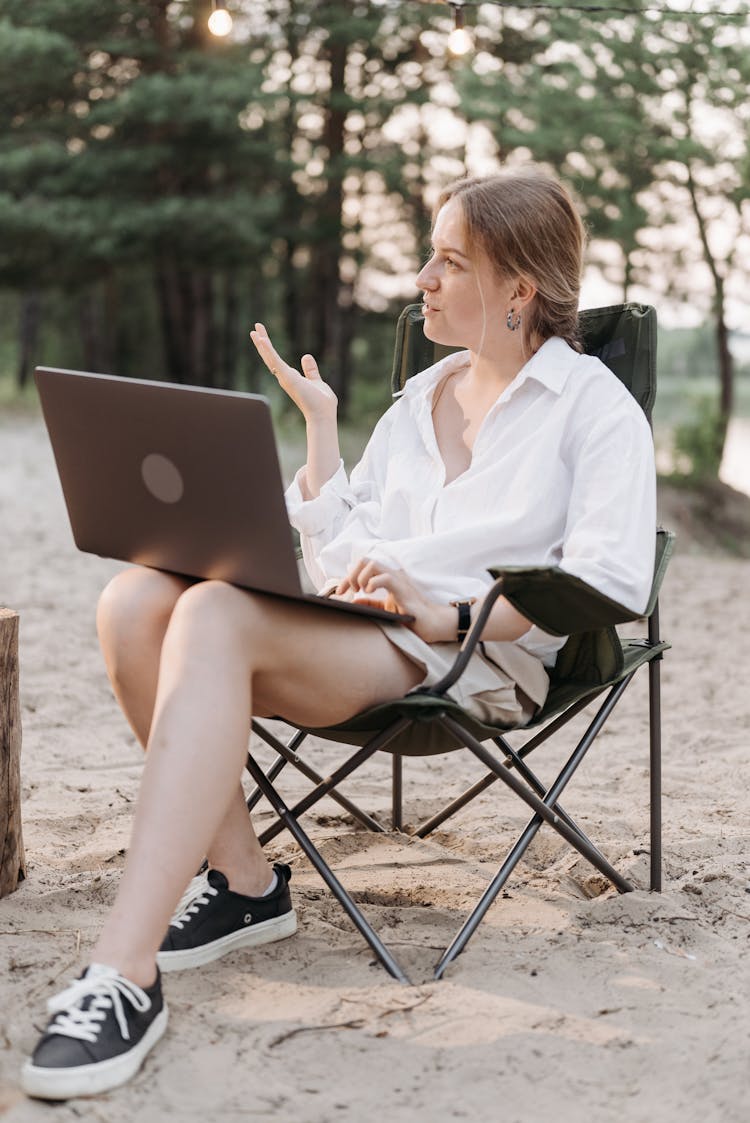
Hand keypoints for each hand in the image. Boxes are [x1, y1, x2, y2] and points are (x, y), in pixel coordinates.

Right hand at [250, 322, 336, 422]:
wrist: (322, 415)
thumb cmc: (321, 403)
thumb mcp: (316, 381)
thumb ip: (310, 370)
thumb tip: (306, 356)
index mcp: (290, 378)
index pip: (276, 360)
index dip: (269, 349)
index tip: (263, 337)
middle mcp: (284, 378)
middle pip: (269, 357)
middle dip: (262, 343)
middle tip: (254, 330)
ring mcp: (285, 378)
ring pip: (270, 358)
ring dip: (262, 344)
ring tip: (254, 331)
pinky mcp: (288, 378)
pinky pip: (275, 361)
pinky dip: (268, 350)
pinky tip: (262, 340)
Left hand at [336, 559, 453, 643]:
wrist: (432, 624)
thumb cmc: (412, 617)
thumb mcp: (386, 609)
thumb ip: (371, 604)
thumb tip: (352, 602)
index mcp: (387, 579)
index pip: (363, 568)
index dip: (348, 577)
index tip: (339, 592)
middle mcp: (392, 575)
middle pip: (365, 560)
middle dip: (351, 574)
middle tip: (348, 591)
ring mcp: (398, 580)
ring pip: (372, 563)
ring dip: (360, 577)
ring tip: (361, 591)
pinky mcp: (403, 589)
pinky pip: (385, 577)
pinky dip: (373, 582)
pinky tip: (369, 592)